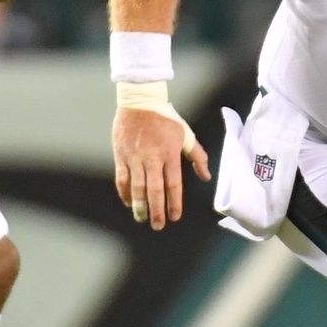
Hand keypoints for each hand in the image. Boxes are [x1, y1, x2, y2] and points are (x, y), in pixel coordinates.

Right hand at [112, 96, 210, 231]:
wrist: (140, 101)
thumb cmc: (166, 118)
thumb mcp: (186, 134)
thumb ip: (197, 156)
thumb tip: (206, 176)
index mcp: (170, 153)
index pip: (173, 183)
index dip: (174, 202)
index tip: (175, 216)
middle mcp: (152, 157)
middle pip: (155, 189)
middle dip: (157, 210)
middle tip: (158, 225)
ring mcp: (135, 157)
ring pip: (136, 187)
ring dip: (140, 205)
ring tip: (143, 219)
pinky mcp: (121, 155)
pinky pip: (121, 178)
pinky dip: (124, 193)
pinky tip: (129, 203)